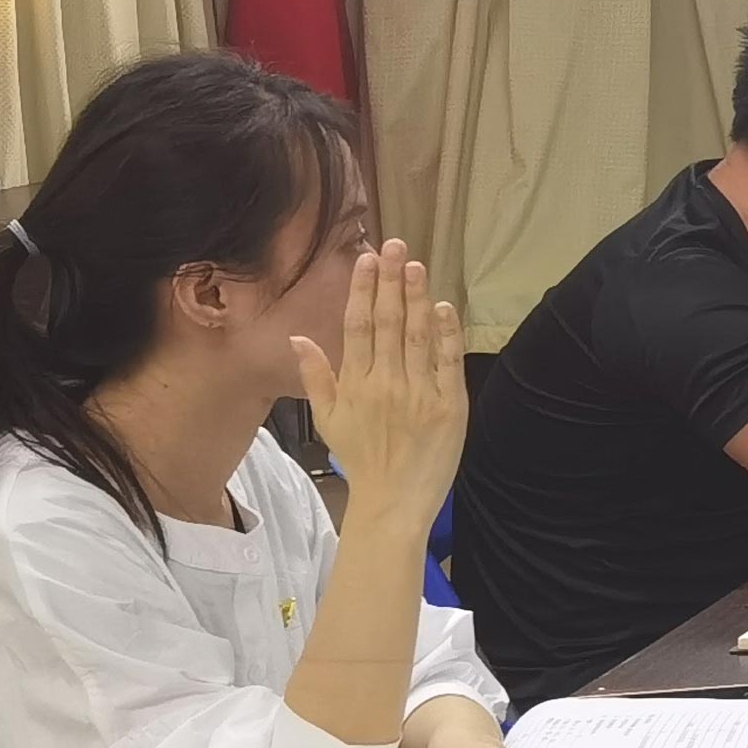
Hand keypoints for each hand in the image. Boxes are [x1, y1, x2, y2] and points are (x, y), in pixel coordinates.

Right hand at [293, 240, 465, 531]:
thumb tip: (298, 337)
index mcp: (355, 384)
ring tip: (416, 265)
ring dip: (416, 298)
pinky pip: (447, 362)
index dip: (362, 290)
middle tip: (395, 246)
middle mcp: (385, 383)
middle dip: (391, 282)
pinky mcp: (448, 405)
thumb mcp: (328, 419)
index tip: (367, 260)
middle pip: (388, 323)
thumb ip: (316, 375)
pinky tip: (443, 308)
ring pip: (416, 336)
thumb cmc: (362, 458)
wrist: (393, 500)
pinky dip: (445, 334)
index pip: (357, 327)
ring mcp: (418, 393)